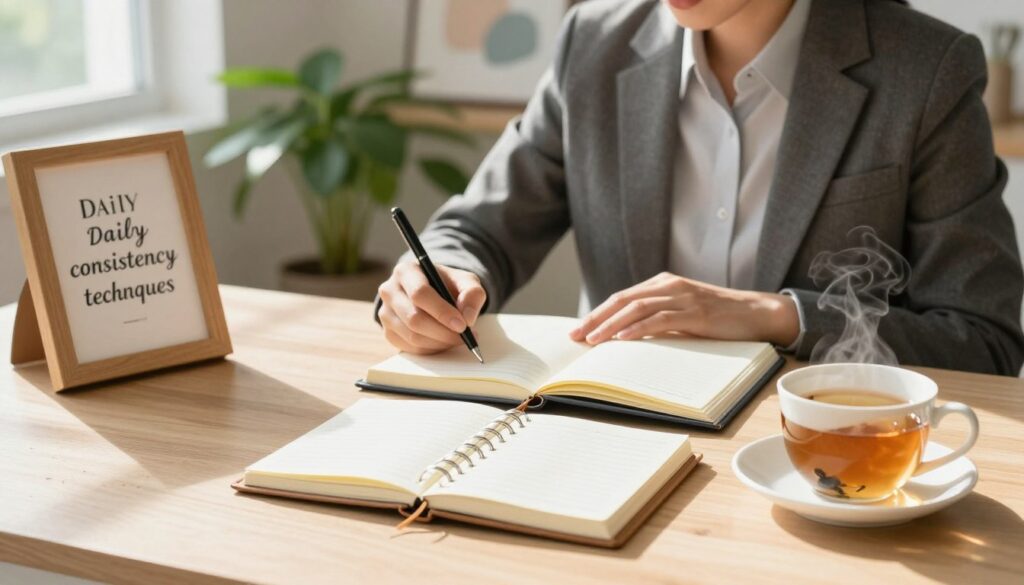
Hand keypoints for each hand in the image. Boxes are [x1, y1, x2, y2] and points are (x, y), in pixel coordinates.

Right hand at [377, 260, 486, 353]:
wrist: (433, 293)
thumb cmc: (447, 285)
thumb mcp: (465, 281)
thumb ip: (472, 293)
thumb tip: (467, 317)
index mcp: (407, 271)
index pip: (420, 294)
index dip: (442, 312)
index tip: (462, 325)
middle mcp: (390, 290)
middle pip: (414, 318)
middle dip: (443, 332)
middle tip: (464, 336)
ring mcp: (385, 313)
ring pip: (412, 336)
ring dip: (440, 342)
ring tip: (458, 338)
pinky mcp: (388, 332)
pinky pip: (410, 348)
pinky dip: (431, 349)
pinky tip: (444, 341)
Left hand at [569, 272, 798, 345]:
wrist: (756, 313)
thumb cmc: (718, 318)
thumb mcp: (682, 315)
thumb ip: (657, 320)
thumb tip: (625, 339)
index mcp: (662, 284)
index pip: (621, 298)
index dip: (597, 314)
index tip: (577, 331)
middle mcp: (668, 286)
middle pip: (622, 300)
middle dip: (595, 319)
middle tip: (574, 337)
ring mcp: (682, 297)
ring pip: (636, 308)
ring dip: (611, 325)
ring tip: (593, 340)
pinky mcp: (695, 312)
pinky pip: (660, 319)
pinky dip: (638, 328)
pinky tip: (623, 338)